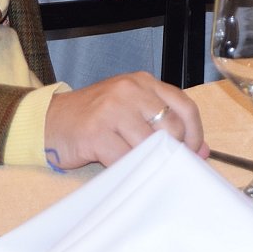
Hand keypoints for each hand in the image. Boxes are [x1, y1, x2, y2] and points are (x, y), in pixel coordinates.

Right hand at [43, 73, 206, 169]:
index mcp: (143, 82)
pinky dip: (130, 169)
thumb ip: (164, 122)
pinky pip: (126, 159)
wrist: (50, 120)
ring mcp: (113, 110)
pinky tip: (123, 168)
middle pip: (172, 127)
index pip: (185, 106)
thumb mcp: (131, 110)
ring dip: (150, 161)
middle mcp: (130, 91)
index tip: (194, 151)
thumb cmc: (95, 117)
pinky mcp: (96, 132)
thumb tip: (201, 149)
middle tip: (167, 163)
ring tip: (141, 165)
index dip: (194, 133)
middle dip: (175, 151)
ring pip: (151, 144)